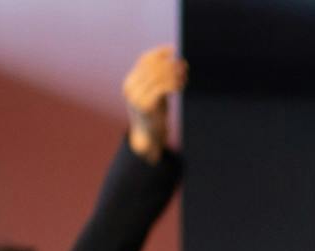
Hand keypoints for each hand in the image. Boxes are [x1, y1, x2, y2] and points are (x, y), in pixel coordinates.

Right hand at [123, 45, 187, 161]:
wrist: (147, 137)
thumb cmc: (153, 115)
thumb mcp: (153, 93)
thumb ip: (156, 79)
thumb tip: (172, 62)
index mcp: (130, 82)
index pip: (143, 60)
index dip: (158, 53)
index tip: (172, 49)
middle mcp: (130, 87)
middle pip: (152, 66)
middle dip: (169, 63)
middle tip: (183, 64)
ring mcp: (136, 96)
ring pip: (158, 76)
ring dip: (174, 73)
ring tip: (184, 75)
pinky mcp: (146, 105)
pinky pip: (162, 88)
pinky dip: (174, 84)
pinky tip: (182, 86)